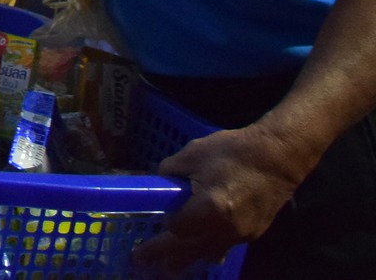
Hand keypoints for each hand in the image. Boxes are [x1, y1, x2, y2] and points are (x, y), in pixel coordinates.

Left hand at [134, 124, 312, 272]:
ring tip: (169, 267)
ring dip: (187, 259)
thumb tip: (159, 185)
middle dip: (164, 255)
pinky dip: (209, 251)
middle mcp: (225, 229)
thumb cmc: (233, 151)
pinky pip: (224, 247)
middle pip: (188, 249)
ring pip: (207, 253)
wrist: (278, 157)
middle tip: (141, 261)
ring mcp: (241, 235)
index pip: (176, 227)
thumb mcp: (192, 154)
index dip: (164, 223)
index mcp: (209, 208)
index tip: (156, 217)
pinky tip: (202, 254)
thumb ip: (170, 172)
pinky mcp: (253, 234)